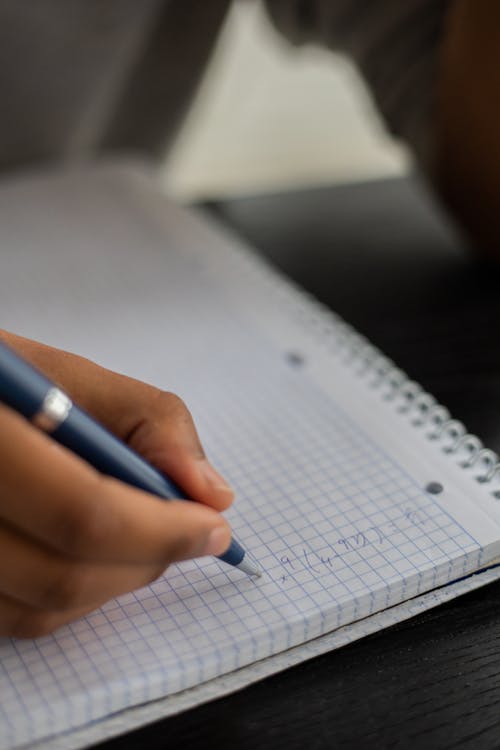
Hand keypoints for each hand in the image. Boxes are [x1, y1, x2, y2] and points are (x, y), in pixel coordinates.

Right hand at [0, 331, 232, 637]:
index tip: (213, 525)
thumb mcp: (71, 377)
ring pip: (42, 610)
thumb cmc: (9, 385)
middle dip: (149, 561)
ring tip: (143, 535)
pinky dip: (74, 596)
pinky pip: (18, 617)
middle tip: (191, 534)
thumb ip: (150, 423)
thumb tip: (213, 494)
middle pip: (64, 577)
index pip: (83, 515)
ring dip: (116, 582)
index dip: (161, 531)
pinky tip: (93, 552)